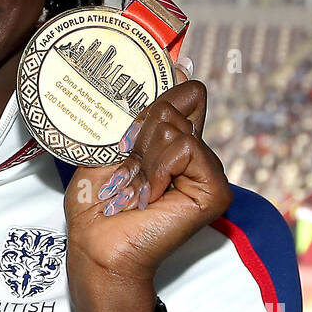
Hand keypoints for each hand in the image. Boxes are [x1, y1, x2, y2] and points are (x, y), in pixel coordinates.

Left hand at [64, 70, 231, 311]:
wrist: (96, 245)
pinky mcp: (215, 190)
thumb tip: (176, 66)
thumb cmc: (98, 202)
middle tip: (127, 170)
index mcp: (175, 142)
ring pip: (173, 127)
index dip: (166, 88)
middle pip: (174, 105)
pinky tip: (151, 194)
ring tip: (135, 187)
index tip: (143, 102)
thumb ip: (143, 111)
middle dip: (138, 134)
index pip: (186, 94)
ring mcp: (208, 172)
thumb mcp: (113, 144)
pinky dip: (157, 168)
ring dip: (142, 157)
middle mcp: (196, 154)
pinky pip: (184, 148)